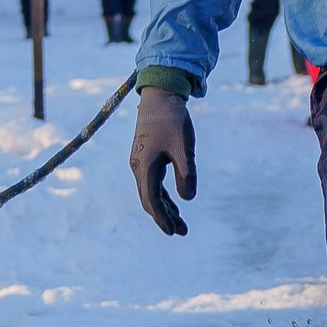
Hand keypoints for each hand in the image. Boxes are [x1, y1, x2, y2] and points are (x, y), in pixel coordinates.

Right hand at [132, 88, 196, 235]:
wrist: (160, 95)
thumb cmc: (173, 119)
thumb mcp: (184, 146)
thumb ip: (186, 172)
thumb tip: (187, 199)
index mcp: (145, 166)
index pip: (152, 200)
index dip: (162, 218)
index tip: (173, 232)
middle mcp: (139, 167)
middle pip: (150, 201)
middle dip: (164, 218)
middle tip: (181, 232)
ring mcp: (141, 162)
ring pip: (151, 193)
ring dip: (165, 209)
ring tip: (180, 224)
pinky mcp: (147, 157)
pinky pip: (153, 183)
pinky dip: (163, 196)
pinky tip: (175, 203)